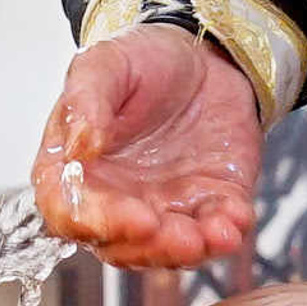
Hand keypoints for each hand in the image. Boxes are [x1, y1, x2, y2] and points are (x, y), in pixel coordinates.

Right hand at [32, 29, 261, 267]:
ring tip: (216, 235)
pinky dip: (227, 233)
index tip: (134, 217)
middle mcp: (115, 199)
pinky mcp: (209, 204)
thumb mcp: (105, 63)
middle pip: (120, 244)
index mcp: (76, 171)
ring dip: (190, 250)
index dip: (98, 223)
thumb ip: (85, 102)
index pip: (71, 213)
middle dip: (151, 248)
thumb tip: (78, 147)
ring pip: (168, 249)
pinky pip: (216, 231)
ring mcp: (163, 207)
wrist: (204, 54)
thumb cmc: (143, 59)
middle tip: (179, 237)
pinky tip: (236, 219)